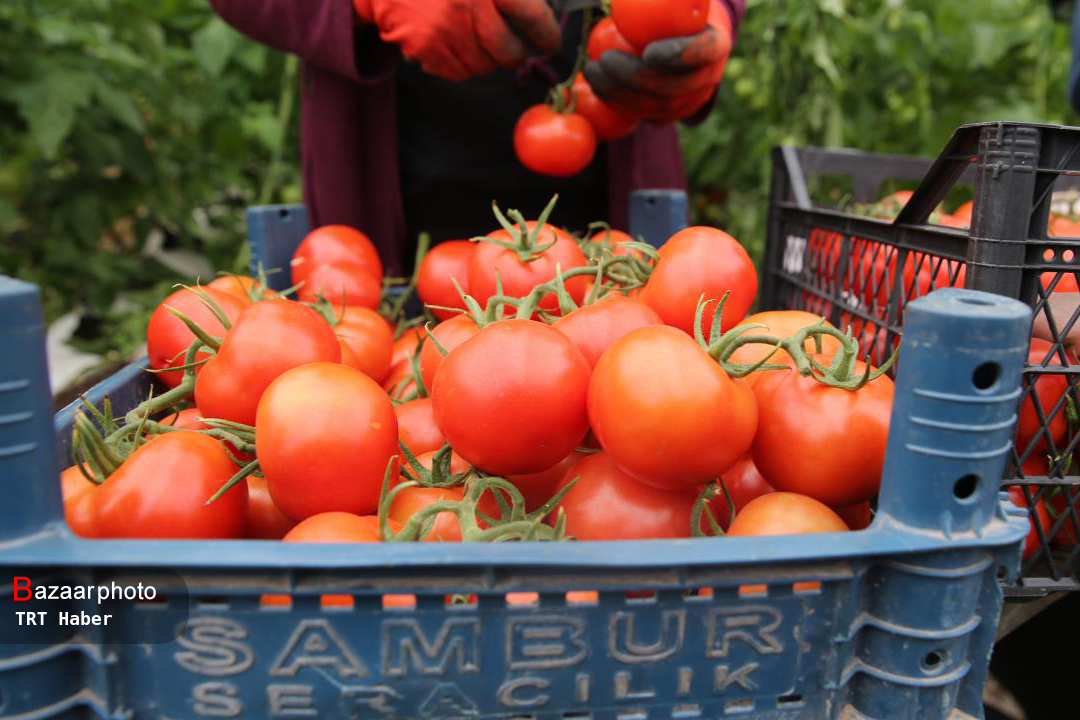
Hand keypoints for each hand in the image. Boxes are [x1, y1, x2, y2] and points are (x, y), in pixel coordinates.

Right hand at [355, 0, 561, 81]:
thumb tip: (543, 12)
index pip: (532, 16)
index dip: (547, 34)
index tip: (551, 43)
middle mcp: (468, 5)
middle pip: (509, 52)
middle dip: (515, 55)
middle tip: (514, 49)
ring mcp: (445, 30)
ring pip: (484, 67)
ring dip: (486, 59)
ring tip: (474, 38)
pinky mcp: (426, 48)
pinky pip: (458, 73)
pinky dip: (460, 65)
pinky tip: (452, 43)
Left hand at [583, 1, 731, 121]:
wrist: (686, 34)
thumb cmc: (675, 8)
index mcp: (716, 43)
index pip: (703, 51)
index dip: (678, 55)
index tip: (648, 53)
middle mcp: (709, 77)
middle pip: (675, 86)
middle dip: (636, 77)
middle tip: (605, 60)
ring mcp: (692, 100)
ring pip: (657, 106)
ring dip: (620, 91)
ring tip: (592, 70)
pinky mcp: (671, 113)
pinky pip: (644, 114)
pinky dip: (617, 101)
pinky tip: (595, 85)